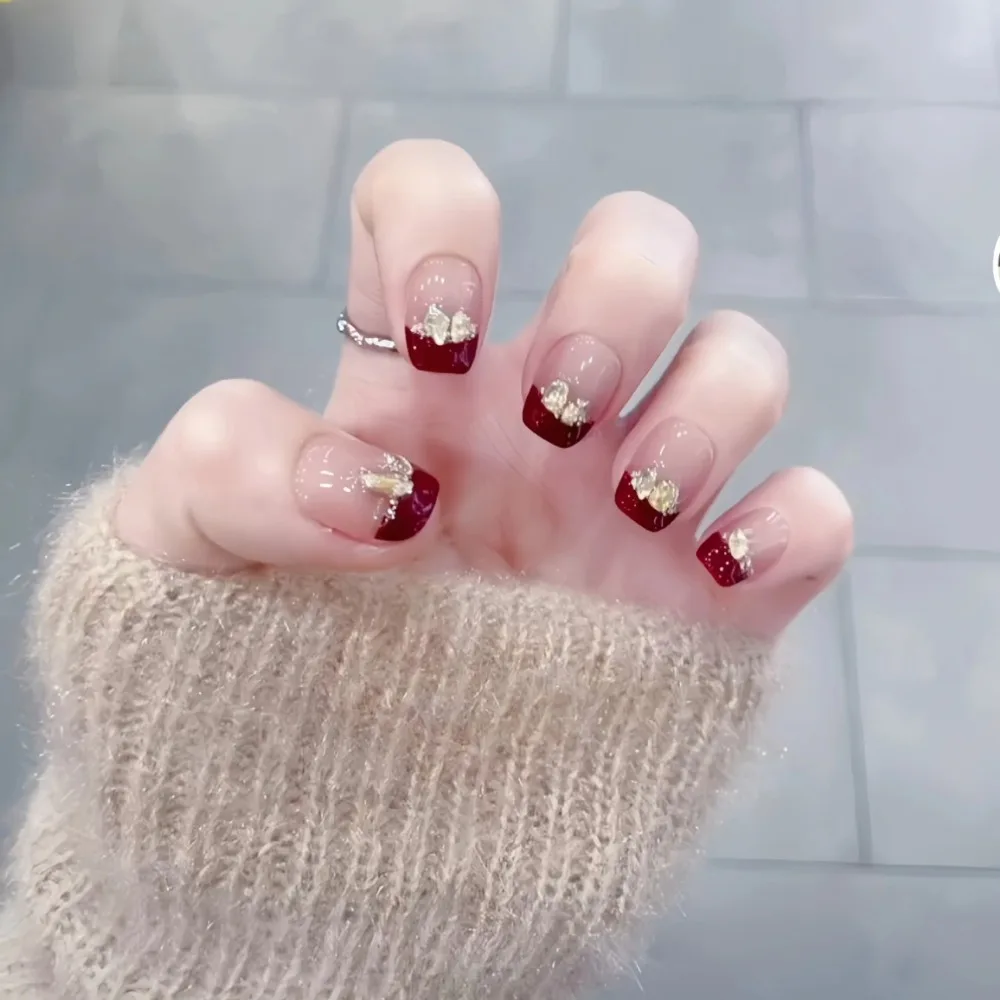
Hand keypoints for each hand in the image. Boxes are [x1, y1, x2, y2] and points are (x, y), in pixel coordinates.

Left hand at [116, 140, 851, 637]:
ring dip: (707, 410)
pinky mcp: (709, 602)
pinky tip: (719, 577)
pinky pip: (809, 516)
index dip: (445, 226)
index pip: (436, 200)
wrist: (332, 817)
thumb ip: (229, 466)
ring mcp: (635, 501)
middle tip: (556, 419)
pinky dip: (793, 524)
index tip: (435, 340)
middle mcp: (540, 413)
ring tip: (628, 509)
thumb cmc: (254, 663)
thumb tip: (373, 477)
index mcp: (417, 374)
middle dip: (620, 299)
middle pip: (644, 246)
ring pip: (743, 360)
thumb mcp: (186, 553)